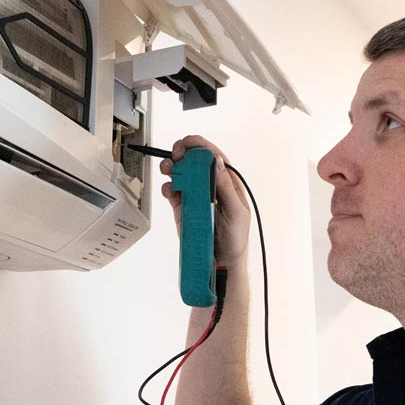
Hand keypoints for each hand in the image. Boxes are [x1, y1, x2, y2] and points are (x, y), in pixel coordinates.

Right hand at [160, 135, 251, 267]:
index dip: (202, 146)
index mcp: (227, 184)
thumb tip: (216, 162)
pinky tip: (169, 188)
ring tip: (168, 168)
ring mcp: (195, 197)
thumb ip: (226, 187)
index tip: (190, 141)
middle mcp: (210, 187)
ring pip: (182, 175)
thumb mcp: (236, 211)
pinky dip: (168, 187)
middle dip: (184, 153)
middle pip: (195, 162)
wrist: (221, 263)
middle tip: (176, 154)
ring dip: (173, 167)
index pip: (214, 158)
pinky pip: (174, 193)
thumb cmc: (236, 238)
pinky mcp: (183, 209)